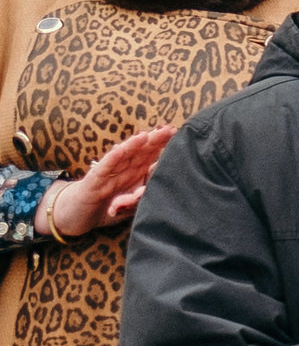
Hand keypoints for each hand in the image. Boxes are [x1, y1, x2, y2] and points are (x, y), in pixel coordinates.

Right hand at [42, 124, 177, 237]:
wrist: (74, 216)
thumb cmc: (104, 207)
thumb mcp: (128, 206)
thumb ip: (139, 200)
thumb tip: (149, 193)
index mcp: (133, 174)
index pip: (150, 157)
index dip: (163, 147)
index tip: (178, 136)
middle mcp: (121, 171)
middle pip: (140, 153)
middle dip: (155, 141)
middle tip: (171, 129)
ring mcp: (107, 174)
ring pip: (122, 157)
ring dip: (134, 145)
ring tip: (148, 135)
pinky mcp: (92, 182)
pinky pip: (103, 169)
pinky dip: (113, 159)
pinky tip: (121, 149)